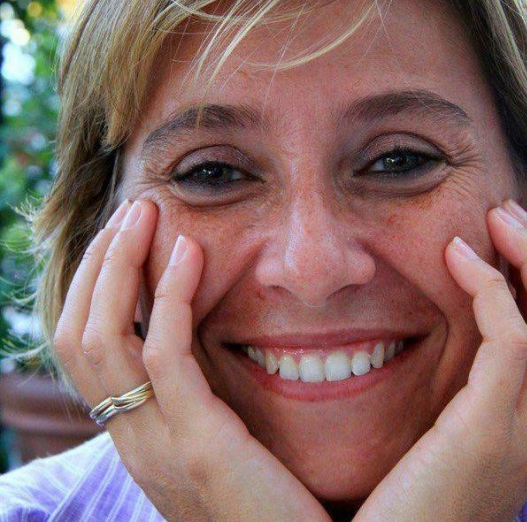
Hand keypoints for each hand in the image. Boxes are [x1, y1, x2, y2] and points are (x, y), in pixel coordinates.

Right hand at [53, 198, 330, 521]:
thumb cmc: (271, 505)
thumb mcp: (217, 446)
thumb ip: (199, 400)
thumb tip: (201, 344)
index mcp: (136, 437)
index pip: (85, 351)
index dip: (94, 288)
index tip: (124, 239)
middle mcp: (132, 442)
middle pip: (77, 336)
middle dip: (99, 266)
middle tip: (132, 212)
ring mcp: (158, 446)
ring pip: (103, 339)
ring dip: (120, 266)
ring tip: (147, 213)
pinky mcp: (201, 445)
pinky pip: (164, 356)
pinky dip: (168, 296)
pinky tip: (191, 253)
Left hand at [353, 200, 526, 521]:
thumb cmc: (408, 499)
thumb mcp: (451, 437)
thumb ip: (468, 393)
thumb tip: (457, 337)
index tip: (514, 237)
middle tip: (509, 214)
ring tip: (495, 218)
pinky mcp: (486, 431)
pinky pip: (509, 339)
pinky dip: (490, 287)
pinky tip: (456, 256)